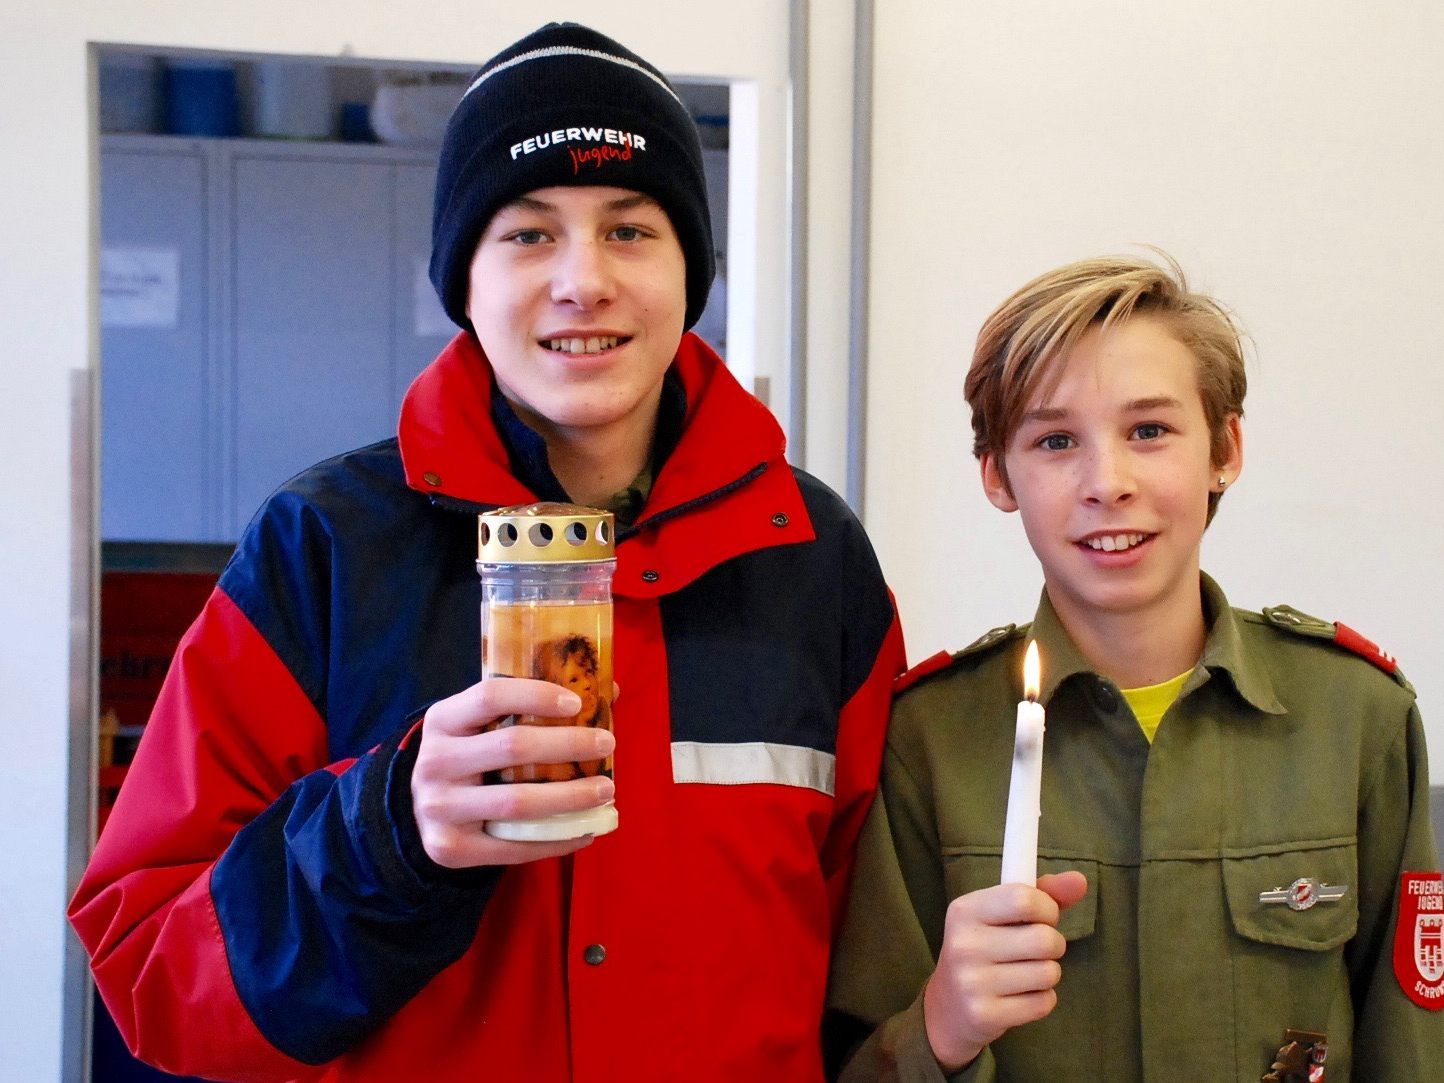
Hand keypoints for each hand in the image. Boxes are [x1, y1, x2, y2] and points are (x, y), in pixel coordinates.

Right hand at [411, 677, 616, 867]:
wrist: (420, 810)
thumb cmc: (469, 757)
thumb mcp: (481, 725)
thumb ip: (531, 706)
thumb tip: (609, 693)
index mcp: (442, 720)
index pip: (489, 696)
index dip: (535, 695)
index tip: (577, 703)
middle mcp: (434, 761)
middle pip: (512, 747)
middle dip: (569, 744)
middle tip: (607, 744)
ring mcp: (438, 808)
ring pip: (517, 802)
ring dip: (571, 797)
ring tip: (606, 790)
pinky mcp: (449, 848)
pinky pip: (513, 846)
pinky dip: (556, 840)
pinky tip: (585, 830)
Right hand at [922, 871, 1088, 1071]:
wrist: (948, 1007)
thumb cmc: (985, 950)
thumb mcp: (1002, 916)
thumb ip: (1042, 895)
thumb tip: (1080, 880)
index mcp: (965, 910)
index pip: (1024, 899)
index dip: (1047, 909)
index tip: (1043, 917)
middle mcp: (964, 944)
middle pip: (1044, 939)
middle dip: (1053, 945)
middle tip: (1037, 950)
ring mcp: (972, 982)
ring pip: (1048, 973)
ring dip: (1048, 973)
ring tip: (1026, 974)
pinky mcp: (984, 1014)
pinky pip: (1043, 1003)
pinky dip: (1042, 1000)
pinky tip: (1021, 997)